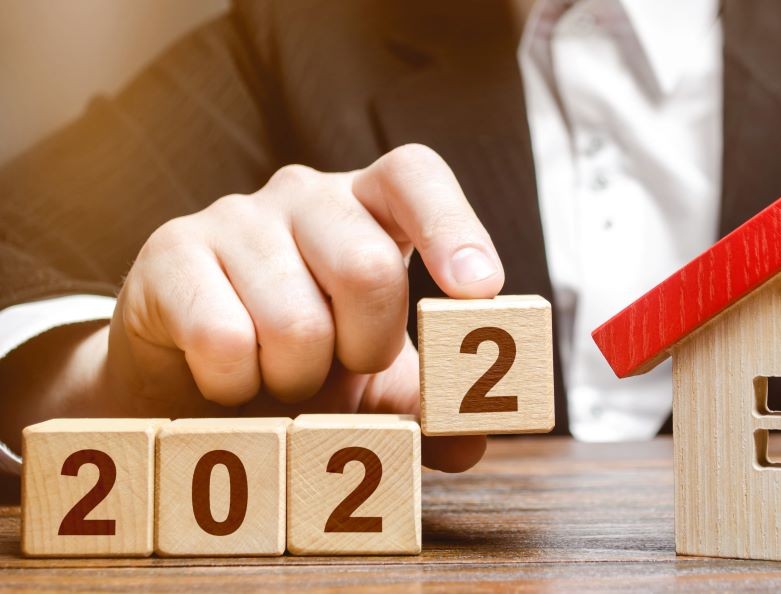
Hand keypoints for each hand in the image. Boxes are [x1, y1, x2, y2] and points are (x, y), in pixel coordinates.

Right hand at [102, 144, 502, 470]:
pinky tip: (228, 378)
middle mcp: (305, 194)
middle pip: (368, 268)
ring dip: (297, 379)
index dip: (452, 228)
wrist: (186, 375)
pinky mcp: (171, 251)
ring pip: (297, 321)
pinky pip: (223, 338)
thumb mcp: (371, 381)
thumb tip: (471, 439)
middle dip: (367, 347)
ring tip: (278, 374)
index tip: (480, 293)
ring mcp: (235, 216)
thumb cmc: (297, 361)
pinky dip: (236, 385)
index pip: (414, 177)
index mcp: (368, 207)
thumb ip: (424, 401)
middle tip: (344, 365)